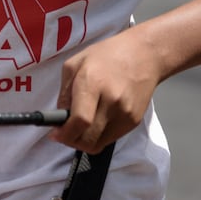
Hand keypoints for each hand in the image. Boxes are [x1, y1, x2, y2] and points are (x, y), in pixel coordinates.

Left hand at [52, 28, 161, 152]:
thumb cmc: (107, 55)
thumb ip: (63, 94)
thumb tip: (59, 119)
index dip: (64, 134)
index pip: (79, 121)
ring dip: (85, 140)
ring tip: (81, 125)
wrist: (144, 55)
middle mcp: (111, 100)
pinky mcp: (134, 121)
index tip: (56, 134)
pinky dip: (99, 135)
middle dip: (71, 141)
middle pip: (88, 139)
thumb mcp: (74, 64)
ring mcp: (125, 113)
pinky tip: (97, 120)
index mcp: (92, 82)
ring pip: (99, 144)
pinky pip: (110, 139)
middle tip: (65, 132)